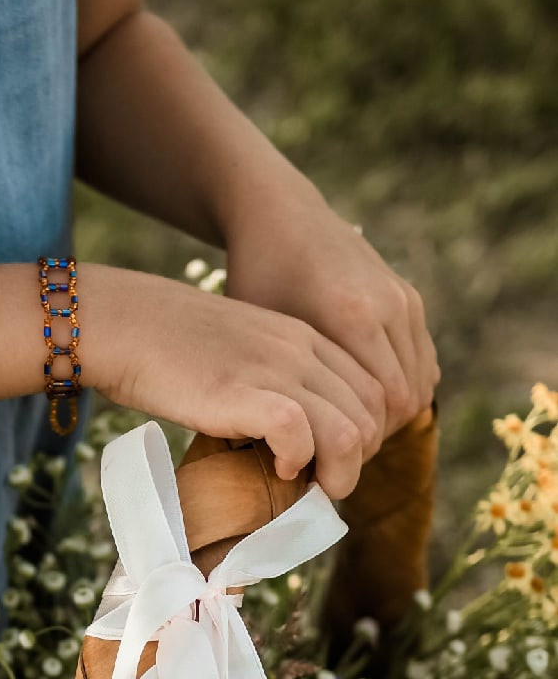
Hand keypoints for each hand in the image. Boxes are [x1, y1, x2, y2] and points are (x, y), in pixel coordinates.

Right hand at [85, 262, 387, 499]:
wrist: (125, 323)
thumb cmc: (170, 349)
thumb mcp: (242, 355)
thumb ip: (272, 384)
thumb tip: (287, 439)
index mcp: (305, 338)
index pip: (373, 391)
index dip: (364, 436)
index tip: (330, 460)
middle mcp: (302, 350)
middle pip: (373, 415)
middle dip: (357, 461)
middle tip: (320, 483)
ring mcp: (277, 369)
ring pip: (351, 432)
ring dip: (338, 473)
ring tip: (307, 486)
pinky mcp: (245, 392)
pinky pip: (301, 434)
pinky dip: (297, 461)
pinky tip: (276, 467)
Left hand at [223, 188, 440, 444]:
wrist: (281, 216)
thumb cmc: (256, 279)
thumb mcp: (259, 335)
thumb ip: (283, 386)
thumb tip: (293, 452)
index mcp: (353, 318)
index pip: (380, 409)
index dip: (356, 446)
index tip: (323, 462)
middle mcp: (389, 307)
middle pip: (403, 403)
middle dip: (373, 437)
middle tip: (335, 457)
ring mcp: (404, 300)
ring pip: (418, 386)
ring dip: (389, 417)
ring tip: (346, 433)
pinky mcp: (409, 298)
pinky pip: (422, 364)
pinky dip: (401, 391)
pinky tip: (361, 402)